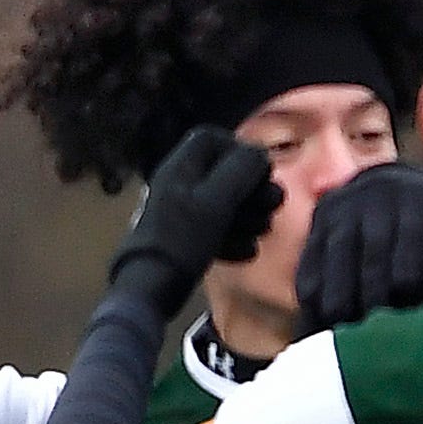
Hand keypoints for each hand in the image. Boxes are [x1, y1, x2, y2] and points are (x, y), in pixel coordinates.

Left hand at [111, 127, 281, 304]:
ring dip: (250, 218)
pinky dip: (236, 239)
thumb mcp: (215, 200)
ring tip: (254, 235)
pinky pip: (222, 230)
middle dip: (253, 191)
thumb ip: (240, 171)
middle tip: (269, 208)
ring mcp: (187, 212)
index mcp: (182, 166)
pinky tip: (240, 252)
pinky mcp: (192, 238)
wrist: (153, 286)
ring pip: (229, 203)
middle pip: (227, 172)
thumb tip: (259, 155)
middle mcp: (183, 184)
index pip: (211, 137)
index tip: (260, 171)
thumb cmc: (183, 238)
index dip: (240, 149)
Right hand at [296, 162, 422, 331]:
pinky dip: (312, 299)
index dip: (408, 256)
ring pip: (333, 256)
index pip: (412, 226)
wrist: (393, 192)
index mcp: (417, 197)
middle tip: (374, 329)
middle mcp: (374, 196)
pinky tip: (316, 330)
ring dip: (336, 299)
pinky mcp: (317, 226)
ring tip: (342, 338)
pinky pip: (309, 264)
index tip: (406, 289)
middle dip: (370, 288)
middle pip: (369, 245)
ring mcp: (341, 209)